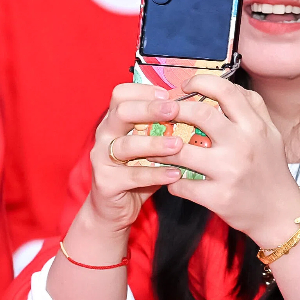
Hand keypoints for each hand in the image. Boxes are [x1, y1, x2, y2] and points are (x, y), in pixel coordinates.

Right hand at [80, 82, 187, 232]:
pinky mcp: (106, 182)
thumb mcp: (148, 146)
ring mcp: (101, 158)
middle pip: (121, 112)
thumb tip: (197, 113)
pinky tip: (175, 174)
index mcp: (113, 120)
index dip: (144, 91)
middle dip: (150, 109)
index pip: (121, 94)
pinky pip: (132, 176)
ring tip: (178, 145)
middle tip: (174, 110)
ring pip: (126, 145)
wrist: (113, 209)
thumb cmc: (137, 171)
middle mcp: (104, 135)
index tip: (168, 94)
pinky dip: (155, 174)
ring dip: (155, 143)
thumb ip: (163, 129)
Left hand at [163, 74, 299, 248]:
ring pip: (181, 151)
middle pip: (200, 114)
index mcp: (255, 126)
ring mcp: (230, 171)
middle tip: (162, 113)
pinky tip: (172, 178)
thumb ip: (252, 109)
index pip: (226, 91)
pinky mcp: (219, 197)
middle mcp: (243, 145)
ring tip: (156, 147)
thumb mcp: (270, 134)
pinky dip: (171, 181)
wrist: (280, 214)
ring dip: (162, 148)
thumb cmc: (271, 170)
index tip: (185, 86)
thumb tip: (224, 86)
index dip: (200, 82)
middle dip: (174, 110)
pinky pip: (182, 185)